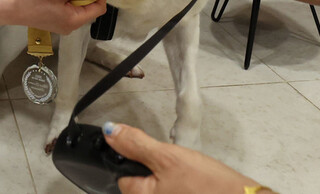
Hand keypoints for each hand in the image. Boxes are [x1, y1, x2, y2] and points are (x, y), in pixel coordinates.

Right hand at [10, 0, 106, 33]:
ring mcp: (63, 26)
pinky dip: (70, 2)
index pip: (99, 9)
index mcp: (75, 21)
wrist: (13, 9)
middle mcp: (71, 27)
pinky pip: (70, 12)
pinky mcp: (56, 23)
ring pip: (79, 10)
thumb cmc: (37, 0)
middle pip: (90, 10)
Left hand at [101, 123, 267, 193]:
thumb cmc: (208, 185)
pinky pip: (173, 190)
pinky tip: (194, 181)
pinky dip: (180, 184)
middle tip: (176, 164)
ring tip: (188, 173)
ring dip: (168, 176)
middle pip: (141, 182)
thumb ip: (137, 144)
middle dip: (154, 169)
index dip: (134, 158)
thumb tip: (110, 131)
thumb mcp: (168, 157)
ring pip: (158, 186)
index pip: (122, 177)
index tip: (151, 152)